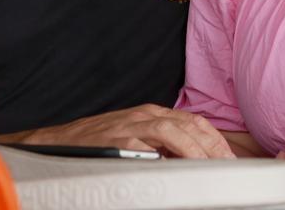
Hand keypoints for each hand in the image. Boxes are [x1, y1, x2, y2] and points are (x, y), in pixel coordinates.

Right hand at [5, 104, 234, 158]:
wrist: (53, 145)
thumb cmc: (95, 145)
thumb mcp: (132, 138)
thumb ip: (159, 146)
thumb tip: (189, 165)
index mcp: (152, 113)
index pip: (195, 122)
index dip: (217, 141)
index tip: (231, 160)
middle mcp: (145, 115)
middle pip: (191, 125)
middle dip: (215, 147)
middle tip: (229, 169)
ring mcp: (130, 127)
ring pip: (174, 131)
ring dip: (197, 152)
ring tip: (211, 170)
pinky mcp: (116, 143)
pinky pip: (147, 147)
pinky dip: (166, 157)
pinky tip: (179, 172)